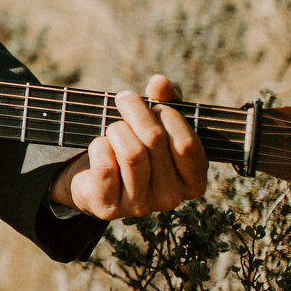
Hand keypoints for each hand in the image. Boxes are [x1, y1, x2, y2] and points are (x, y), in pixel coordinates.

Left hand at [52, 74, 209, 219]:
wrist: (97, 181)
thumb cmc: (136, 146)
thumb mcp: (157, 123)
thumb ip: (166, 101)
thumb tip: (160, 81)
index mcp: (193, 182)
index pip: (187, 144)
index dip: (169, 116)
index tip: (154, 103)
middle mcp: (171, 199)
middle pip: (155, 141)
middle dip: (136, 111)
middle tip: (125, 99)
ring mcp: (141, 207)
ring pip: (131, 153)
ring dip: (117, 129)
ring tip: (113, 126)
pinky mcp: (109, 208)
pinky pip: (105, 165)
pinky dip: (99, 146)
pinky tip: (100, 144)